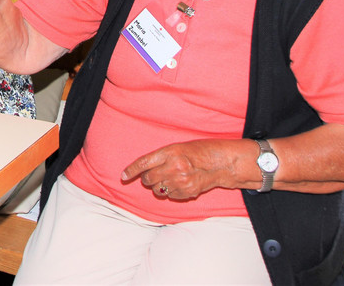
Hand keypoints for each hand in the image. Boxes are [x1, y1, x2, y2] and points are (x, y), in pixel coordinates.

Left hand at [121, 139, 237, 199]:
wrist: (220, 163)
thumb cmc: (198, 151)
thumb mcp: (177, 147)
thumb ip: (161, 157)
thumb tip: (144, 170)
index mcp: (170, 152)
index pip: (144, 163)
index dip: (131, 170)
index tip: (123, 176)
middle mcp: (174, 167)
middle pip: (148, 179)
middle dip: (147, 179)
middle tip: (154, 174)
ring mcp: (181, 182)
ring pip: (158, 190)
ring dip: (158, 186)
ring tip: (169, 178)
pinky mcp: (187, 193)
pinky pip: (170, 196)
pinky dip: (170, 192)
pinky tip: (179, 184)